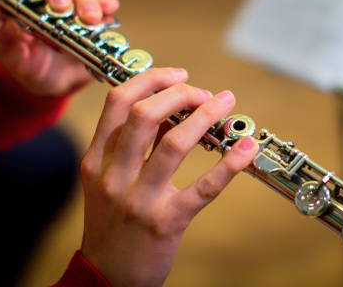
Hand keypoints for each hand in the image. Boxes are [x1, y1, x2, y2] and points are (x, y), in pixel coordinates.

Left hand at [0, 0, 119, 95]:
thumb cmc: (30, 66)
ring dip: (83, 0)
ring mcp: (68, 0)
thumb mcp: (14, 62)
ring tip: (90, 20)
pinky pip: (100, 2)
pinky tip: (110, 10)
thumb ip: (5, 47)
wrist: (56, 84)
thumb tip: (10, 26)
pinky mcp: (91, 13)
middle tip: (61, 7)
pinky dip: (105, 5)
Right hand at [79, 68, 258, 286]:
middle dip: (180, 93)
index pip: (118, 102)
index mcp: (97, 159)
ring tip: (224, 104)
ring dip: (206, 117)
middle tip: (202, 92)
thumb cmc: (110, 222)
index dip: (151, 79)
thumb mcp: (106, 179)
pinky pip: (204, 188)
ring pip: (175, 144)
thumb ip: (133, 144)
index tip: (177, 75)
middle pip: (145, 114)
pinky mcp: (167, 222)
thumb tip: (171, 110)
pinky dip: (229, 164)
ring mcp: (140, 199)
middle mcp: (114, 175)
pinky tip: (245, 148)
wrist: (106, 277)